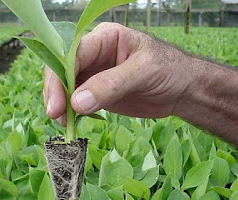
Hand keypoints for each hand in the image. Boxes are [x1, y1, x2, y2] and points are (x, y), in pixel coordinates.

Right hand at [44, 22, 192, 125]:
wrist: (182, 90)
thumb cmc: (169, 71)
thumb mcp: (144, 72)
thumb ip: (111, 85)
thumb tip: (77, 103)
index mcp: (105, 38)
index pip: (73, 53)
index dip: (61, 76)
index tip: (59, 103)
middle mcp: (95, 54)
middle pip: (63, 69)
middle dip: (56, 92)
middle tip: (55, 115)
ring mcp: (94, 74)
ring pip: (66, 86)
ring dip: (61, 104)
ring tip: (63, 123)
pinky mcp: (96, 93)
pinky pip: (77, 101)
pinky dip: (71, 112)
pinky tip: (71, 123)